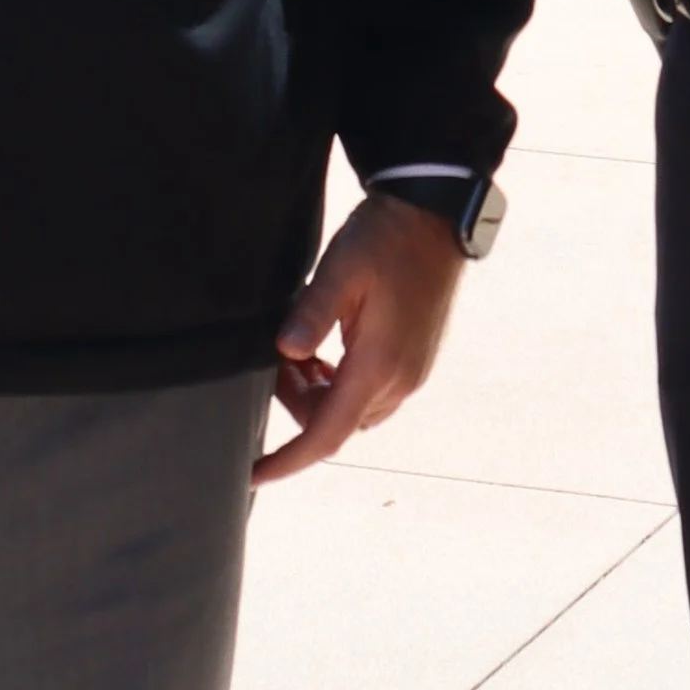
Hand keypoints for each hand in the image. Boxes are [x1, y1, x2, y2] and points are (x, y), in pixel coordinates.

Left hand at [254, 191, 466, 487]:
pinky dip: (342, 385)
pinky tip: (327, 354)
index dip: (288, 460)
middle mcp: (399, 380)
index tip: (255, 474)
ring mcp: (412, 372)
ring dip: (321, 396)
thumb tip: (285, 352)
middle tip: (275, 367)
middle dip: (299, 407)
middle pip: (337, 422)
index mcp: (378, 366)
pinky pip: (372, 392)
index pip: (326, 434)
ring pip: (354, 410)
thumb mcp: (340, 270)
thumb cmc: (387, 240)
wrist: (434, 215)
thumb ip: (312, 315)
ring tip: (298, 356)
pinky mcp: (416, 359)